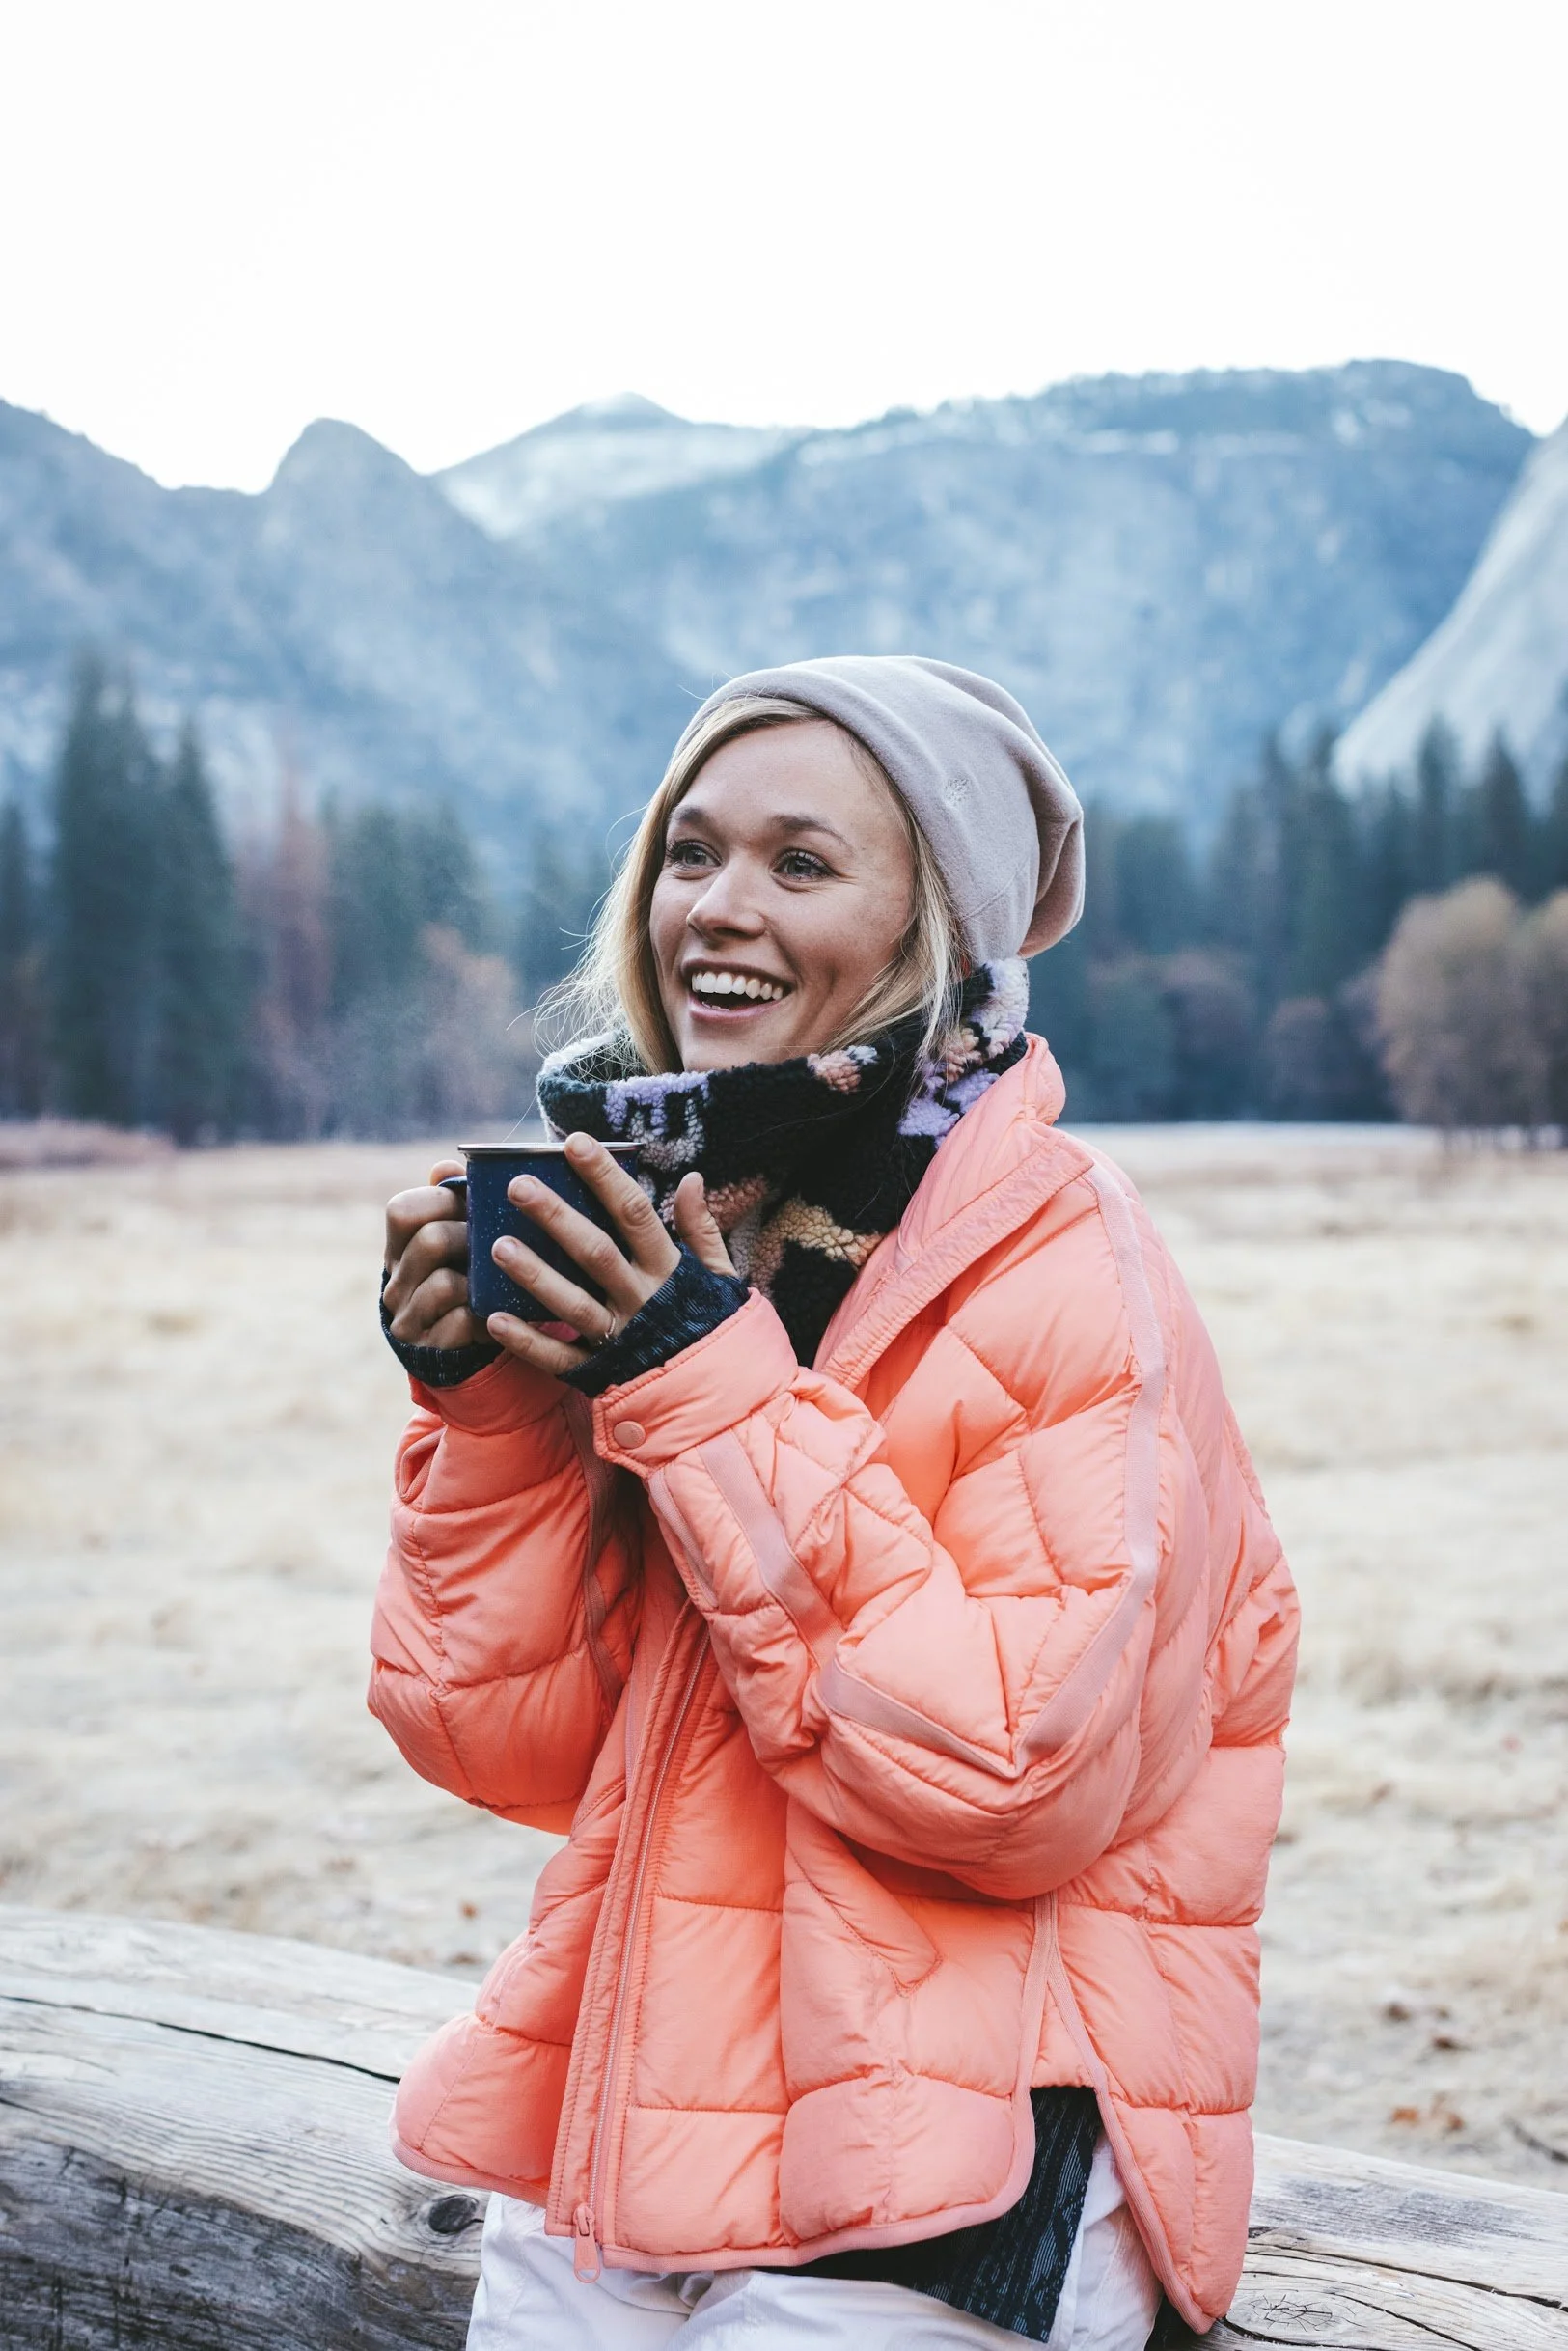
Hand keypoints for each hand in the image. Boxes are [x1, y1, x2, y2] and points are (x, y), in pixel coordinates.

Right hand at [383, 1158, 481, 1349]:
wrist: (465, 1345)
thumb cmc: (467, 1277)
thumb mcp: (458, 1238)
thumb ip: (453, 1200)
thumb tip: (447, 1165)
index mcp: (398, 1248)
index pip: (402, 1210)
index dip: (443, 1200)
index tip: (473, 1205)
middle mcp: (395, 1283)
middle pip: (430, 1240)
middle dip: (470, 1237)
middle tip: (495, 1241)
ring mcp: (409, 1318)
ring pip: (444, 1283)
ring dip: (479, 1278)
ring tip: (500, 1277)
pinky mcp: (431, 1348)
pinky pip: (461, 1320)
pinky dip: (485, 1312)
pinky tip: (500, 1310)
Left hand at [487, 1133, 736, 1380]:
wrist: (724, 1404)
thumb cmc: (716, 1330)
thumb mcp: (721, 1277)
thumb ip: (702, 1229)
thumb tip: (690, 1177)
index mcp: (669, 1271)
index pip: (634, 1213)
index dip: (604, 1175)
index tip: (574, 1141)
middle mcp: (642, 1302)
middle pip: (595, 1251)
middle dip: (555, 1217)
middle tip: (516, 1187)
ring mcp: (620, 1340)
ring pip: (572, 1303)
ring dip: (533, 1275)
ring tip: (496, 1246)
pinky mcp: (601, 1374)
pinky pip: (559, 1357)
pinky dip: (526, 1341)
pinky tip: (493, 1319)